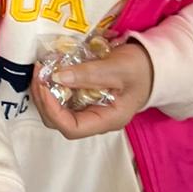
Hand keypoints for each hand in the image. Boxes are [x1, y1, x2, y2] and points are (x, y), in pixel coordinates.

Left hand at [31, 40, 153, 140]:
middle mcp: (95, 119)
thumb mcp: (118, 67)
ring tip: (42, 68)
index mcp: (107, 120)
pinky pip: (62, 97)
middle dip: (43, 99)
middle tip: (39, 72)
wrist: (153, 63)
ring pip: (57, 109)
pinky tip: (51, 68)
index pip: (72, 128)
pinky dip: (52, 84)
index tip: (44, 85)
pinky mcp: (84, 97)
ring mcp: (88, 109)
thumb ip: (89, 74)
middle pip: (59, 121)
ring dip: (44, 91)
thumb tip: (57, 77)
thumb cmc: (141, 68)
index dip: (52, 110)